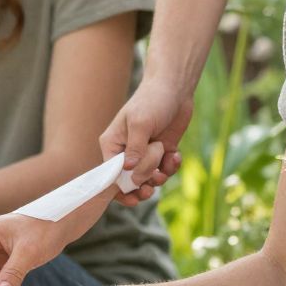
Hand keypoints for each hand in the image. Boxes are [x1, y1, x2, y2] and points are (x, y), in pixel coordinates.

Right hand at [102, 74, 190, 193]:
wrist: (175, 89)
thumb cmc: (152, 101)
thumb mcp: (141, 123)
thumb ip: (135, 149)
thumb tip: (128, 171)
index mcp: (112, 145)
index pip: (110, 175)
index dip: (121, 189)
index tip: (136, 196)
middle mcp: (125, 152)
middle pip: (130, 180)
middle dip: (145, 179)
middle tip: (156, 176)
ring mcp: (143, 153)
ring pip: (148, 178)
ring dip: (160, 174)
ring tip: (167, 160)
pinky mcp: (160, 152)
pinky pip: (163, 170)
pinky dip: (171, 166)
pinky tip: (175, 154)